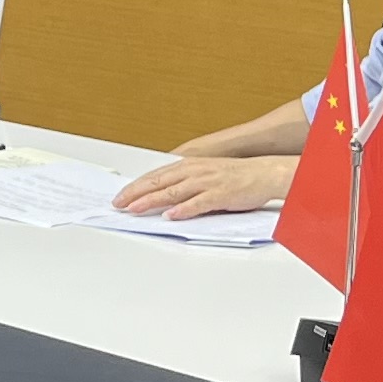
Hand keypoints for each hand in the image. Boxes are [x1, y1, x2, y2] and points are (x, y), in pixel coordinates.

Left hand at [109, 152, 293, 217]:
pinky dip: (183, 209)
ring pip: (173, 192)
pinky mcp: (220, 194)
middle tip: (119, 204)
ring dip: (152, 201)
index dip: (136, 186)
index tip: (121, 196)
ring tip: (136, 209)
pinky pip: (198, 202)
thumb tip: (163, 198)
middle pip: (159, 182)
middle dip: (136, 193)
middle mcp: (194, 171)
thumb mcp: (205, 174)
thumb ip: (185, 184)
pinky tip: (171, 215)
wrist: (264, 173)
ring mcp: (207, 182)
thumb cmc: (235, 176)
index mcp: (189, 165)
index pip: (155, 176)